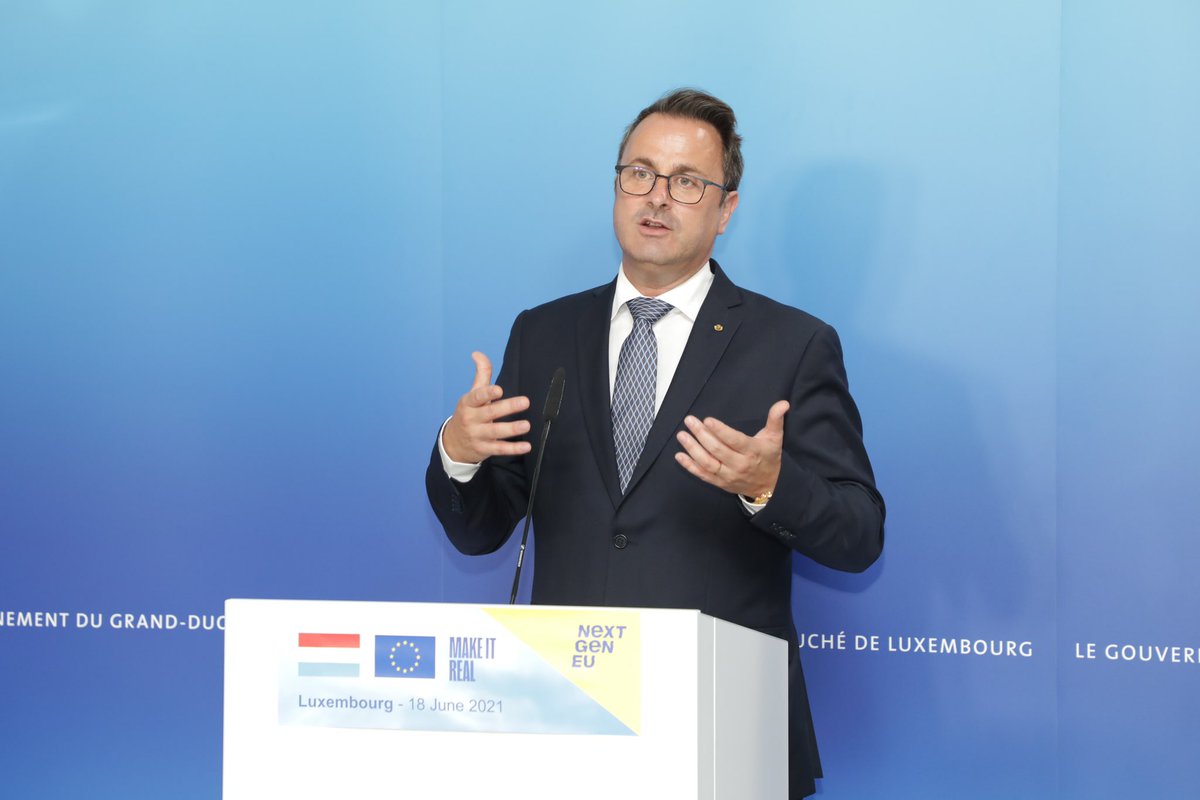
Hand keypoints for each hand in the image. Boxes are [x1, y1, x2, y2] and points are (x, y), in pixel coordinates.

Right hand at [442, 352, 531, 462]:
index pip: (477, 397)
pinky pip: (500, 449)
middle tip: (525, 402)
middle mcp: (472, 419)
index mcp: (468, 404)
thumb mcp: (472, 394)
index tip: (499, 390)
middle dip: (507, 407)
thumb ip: (481, 374)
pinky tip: (526, 446)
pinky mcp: (484, 449)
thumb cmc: (468, 413)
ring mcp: (478, 435)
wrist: (453, 443)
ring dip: (511, 429)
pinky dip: (513, 449)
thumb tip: (477, 353)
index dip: (487, 393)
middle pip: (490, 413)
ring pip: (496, 432)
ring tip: (526, 425)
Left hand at [674, 400, 789, 498]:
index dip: (720, 431)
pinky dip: (690, 466)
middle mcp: (739, 464)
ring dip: (693, 449)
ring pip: (707, 463)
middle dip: (701, 435)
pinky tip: (680, 456)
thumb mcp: (775, 438)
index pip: (734, 440)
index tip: (708, 420)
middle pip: (717, 450)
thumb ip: (776, 419)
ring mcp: (728, 476)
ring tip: (682, 435)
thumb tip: (783, 403)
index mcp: (752, 451)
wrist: (770, 487)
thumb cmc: (769, 458)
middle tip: (689, 421)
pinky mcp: (720, 483)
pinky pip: (703, 475)